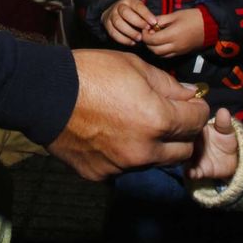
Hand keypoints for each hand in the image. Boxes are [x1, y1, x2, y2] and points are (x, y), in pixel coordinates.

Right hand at [48, 50, 208, 180]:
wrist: (45, 94)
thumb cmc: (91, 74)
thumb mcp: (135, 67)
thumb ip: (168, 85)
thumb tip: (189, 96)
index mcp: (158, 120)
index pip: (197, 122)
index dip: (197, 110)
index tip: (190, 104)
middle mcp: (145, 150)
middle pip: (183, 151)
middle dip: (181, 133)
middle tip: (168, 117)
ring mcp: (122, 167)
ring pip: (154, 161)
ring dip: (153, 146)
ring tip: (133, 124)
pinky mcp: (101, 175)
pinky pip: (124, 168)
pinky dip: (124, 154)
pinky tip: (109, 136)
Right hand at [103, 0, 154, 45]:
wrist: (115, 12)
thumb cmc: (133, 13)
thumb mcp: (140, 10)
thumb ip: (147, 17)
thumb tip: (156, 26)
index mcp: (129, 1)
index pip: (137, 6)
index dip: (146, 14)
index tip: (154, 22)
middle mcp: (119, 6)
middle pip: (126, 13)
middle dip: (137, 22)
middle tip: (146, 30)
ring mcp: (111, 15)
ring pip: (118, 23)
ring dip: (130, 32)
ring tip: (139, 38)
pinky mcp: (107, 25)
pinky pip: (113, 33)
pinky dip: (123, 39)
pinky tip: (132, 42)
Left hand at [144, 8, 204, 57]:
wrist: (210, 26)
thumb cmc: (193, 17)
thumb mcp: (175, 15)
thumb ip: (161, 20)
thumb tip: (149, 23)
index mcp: (172, 34)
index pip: (152, 40)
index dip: (145, 35)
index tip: (145, 28)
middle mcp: (174, 45)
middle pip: (154, 49)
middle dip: (148, 43)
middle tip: (148, 34)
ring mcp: (179, 51)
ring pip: (160, 55)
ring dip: (153, 48)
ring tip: (155, 38)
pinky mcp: (182, 53)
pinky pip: (167, 56)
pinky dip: (161, 51)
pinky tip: (162, 43)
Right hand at [186, 108, 237, 180]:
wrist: (232, 160)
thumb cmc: (226, 141)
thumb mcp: (227, 131)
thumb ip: (224, 123)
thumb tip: (223, 111)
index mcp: (194, 130)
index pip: (185, 124)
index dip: (183, 122)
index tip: (181, 121)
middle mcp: (189, 143)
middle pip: (179, 142)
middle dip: (177, 141)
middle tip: (179, 141)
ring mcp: (191, 157)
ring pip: (181, 157)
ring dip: (181, 159)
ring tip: (183, 159)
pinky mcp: (197, 170)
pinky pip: (190, 172)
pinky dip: (190, 173)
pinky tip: (191, 173)